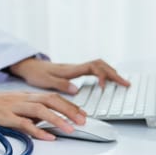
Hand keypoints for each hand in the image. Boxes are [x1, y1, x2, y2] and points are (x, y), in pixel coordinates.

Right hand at [0, 87, 85, 140]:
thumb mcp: (13, 106)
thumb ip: (29, 113)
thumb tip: (46, 123)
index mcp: (25, 95)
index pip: (52, 97)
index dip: (69, 104)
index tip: (82, 114)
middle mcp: (22, 98)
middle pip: (50, 100)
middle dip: (69, 110)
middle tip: (83, 120)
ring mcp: (13, 106)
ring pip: (40, 109)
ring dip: (58, 119)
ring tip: (70, 128)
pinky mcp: (3, 116)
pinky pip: (23, 123)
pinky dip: (38, 130)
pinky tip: (48, 136)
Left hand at [8, 58, 129, 94]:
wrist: (29, 66)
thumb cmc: (36, 74)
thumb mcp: (46, 81)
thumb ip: (61, 84)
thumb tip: (76, 89)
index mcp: (70, 69)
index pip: (92, 68)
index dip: (102, 76)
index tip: (105, 87)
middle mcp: (75, 67)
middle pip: (100, 65)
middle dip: (114, 74)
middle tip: (126, 84)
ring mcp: (75, 68)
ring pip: (98, 65)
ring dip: (111, 72)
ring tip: (122, 82)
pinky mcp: (74, 71)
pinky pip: (94, 69)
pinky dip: (104, 73)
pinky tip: (108, 81)